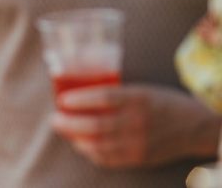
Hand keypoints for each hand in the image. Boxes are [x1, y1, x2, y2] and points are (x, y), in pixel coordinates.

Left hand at [51, 83, 221, 167]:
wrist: (194, 126)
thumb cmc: (161, 102)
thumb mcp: (140, 89)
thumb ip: (114, 92)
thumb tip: (76, 92)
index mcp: (138, 98)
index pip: (104, 97)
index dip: (80, 100)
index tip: (62, 100)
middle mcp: (139, 121)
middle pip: (98, 125)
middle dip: (70, 123)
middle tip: (55, 119)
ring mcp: (140, 142)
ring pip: (100, 145)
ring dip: (76, 140)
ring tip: (64, 131)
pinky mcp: (140, 157)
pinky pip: (109, 159)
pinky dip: (91, 153)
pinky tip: (82, 145)